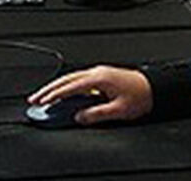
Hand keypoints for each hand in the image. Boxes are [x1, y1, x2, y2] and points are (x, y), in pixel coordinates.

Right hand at [28, 66, 152, 124]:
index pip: (70, 87)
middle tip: (34, 98)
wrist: (155, 87)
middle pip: (67, 79)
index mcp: (99, 78)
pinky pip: (79, 80)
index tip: (41, 101)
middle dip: (49, 89)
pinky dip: (67, 86)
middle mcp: (98, 73)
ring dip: (56, 87)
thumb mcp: (118, 110)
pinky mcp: (103, 76)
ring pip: (72, 78)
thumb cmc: (141, 96)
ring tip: (44, 96)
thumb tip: (79, 117)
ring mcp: (100, 73)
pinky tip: (63, 93)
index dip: (54, 95)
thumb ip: (96, 113)